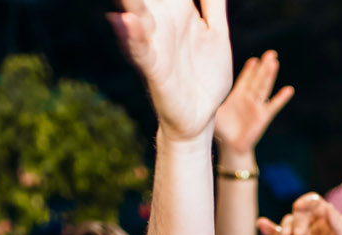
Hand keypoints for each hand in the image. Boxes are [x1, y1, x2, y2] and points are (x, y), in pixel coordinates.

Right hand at [110, 0, 232, 142]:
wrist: (202, 117)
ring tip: (125, 0)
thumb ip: (213, 5)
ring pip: (136, 15)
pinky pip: (142, 51)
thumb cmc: (206, 76)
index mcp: (179, 13)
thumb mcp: (216, 34)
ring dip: (129, 3)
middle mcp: (162, 24)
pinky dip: (134, 36)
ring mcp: (155, 45)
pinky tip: (127, 21)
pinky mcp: (155, 70)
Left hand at [214, 51, 292, 160]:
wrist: (230, 147)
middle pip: (257, 79)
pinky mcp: (263, 117)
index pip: (245, 79)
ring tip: (274, 62)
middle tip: (270, 53)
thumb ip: (210, 100)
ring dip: (269, 75)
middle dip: (263, 66)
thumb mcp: (213, 111)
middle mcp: (248, 99)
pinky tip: (288, 90)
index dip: (250, 70)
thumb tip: (199, 88)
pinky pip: (273, 105)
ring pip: (264, 87)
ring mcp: (256, 107)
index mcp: (236, 96)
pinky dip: (281, 98)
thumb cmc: (221, 131)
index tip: (254, 60)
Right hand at [259, 193, 341, 234]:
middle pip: (299, 213)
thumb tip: (329, 206)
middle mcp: (314, 225)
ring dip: (285, 227)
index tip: (299, 206)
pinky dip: (270, 230)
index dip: (307, 201)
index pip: (315, 203)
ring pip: (288, 223)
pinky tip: (261, 223)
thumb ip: (339, 226)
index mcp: (328, 220)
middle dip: (297, 222)